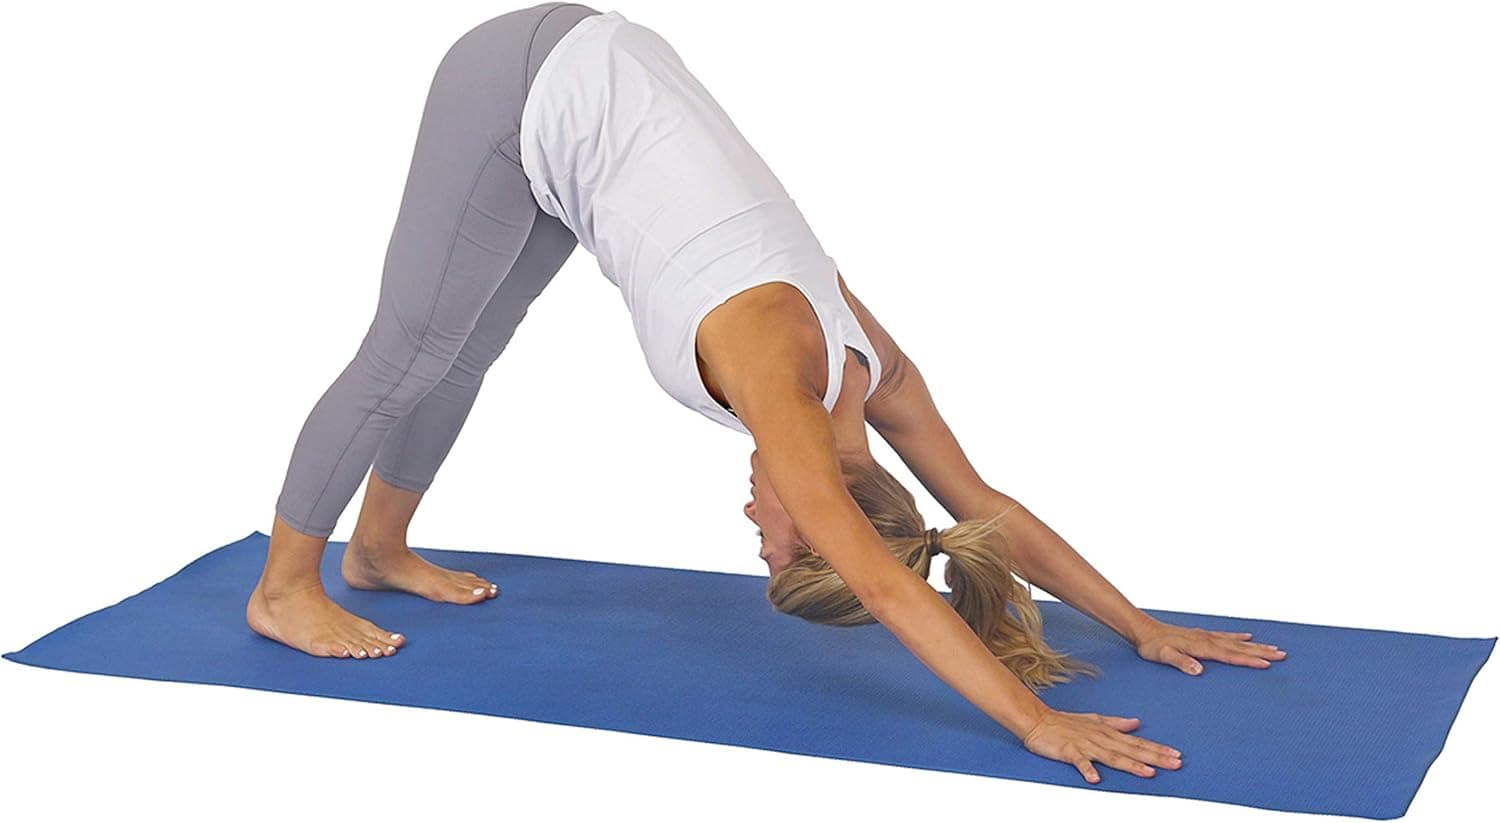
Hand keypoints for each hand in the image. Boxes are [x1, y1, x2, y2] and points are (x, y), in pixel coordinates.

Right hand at [1021, 708, 1182, 783]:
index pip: (1137, 742)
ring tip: (1147, 772)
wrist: (1037, 720)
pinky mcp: (1069, 751)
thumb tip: (1136, 723)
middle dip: (1154, 757)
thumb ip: (1117, 723)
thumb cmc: (1065, 722)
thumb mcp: (1094, 719)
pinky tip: (1095, 779)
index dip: (1157, 749)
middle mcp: (1100, 739)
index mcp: (1107, 733)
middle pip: (1131, 750)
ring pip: (1112, 756)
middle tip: (1175, 763)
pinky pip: (1079, 762)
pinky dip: (1087, 769)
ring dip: (1130, 764)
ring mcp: (1085, 745)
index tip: (1176, 754)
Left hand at [1134, 619, 1287, 674]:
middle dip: (1261, 652)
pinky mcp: (1201, 635)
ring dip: (1255, 645)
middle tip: (1282, 655)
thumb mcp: (1162, 656)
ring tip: (1274, 648)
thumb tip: (1199, 670)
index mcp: (1200, 647)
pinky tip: (1248, 636)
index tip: (1267, 664)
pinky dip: (1238, 636)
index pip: (1229, 655)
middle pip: (1239, 647)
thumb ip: (1181, 662)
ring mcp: (1205, 636)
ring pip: (1236, 641)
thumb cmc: (1152, 646)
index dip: (1248, 660)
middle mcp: (1207, 639)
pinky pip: (1225, 635)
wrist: (1143, 630)